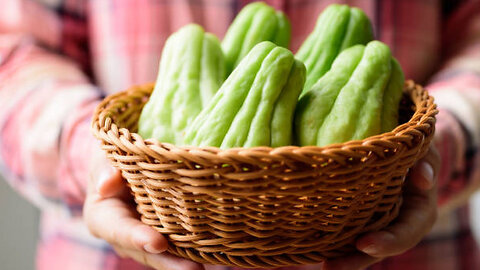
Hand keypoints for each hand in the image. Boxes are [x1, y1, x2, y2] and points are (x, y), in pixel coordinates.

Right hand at [83, 150, 204, 269]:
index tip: (158, 243)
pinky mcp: (165, 234)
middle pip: (146, 252)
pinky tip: (216, 253)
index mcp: (103, 217)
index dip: (138, 237)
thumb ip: (104, 168)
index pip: (119, 229)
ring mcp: (145, 238)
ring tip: (204, 267)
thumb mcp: (103, 158)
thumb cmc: (113, 160)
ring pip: (165, 253)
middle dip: (169, 262)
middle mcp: (124, 236)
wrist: (122, 167)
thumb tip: (106, 185)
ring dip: (184, 261)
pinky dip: (195, 249)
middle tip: (193, 269)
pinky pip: (179, 244)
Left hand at [323, 145, 439, 269]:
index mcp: (419, 209)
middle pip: (380, 246)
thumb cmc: (412, 146)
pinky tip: (314, 248)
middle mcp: (399, 222)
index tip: (364, 244)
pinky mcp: (360, 217)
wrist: (401, 148)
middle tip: (333, 268)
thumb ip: (426, 161)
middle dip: (358, 259)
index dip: (389, 241)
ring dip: (344, 258)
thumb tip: (423, 178)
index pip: (408, 231)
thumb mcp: (424, 150)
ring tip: (323, 266)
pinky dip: (334, 242)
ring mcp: (378, 222)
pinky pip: (348, 232)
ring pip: (362, 245)